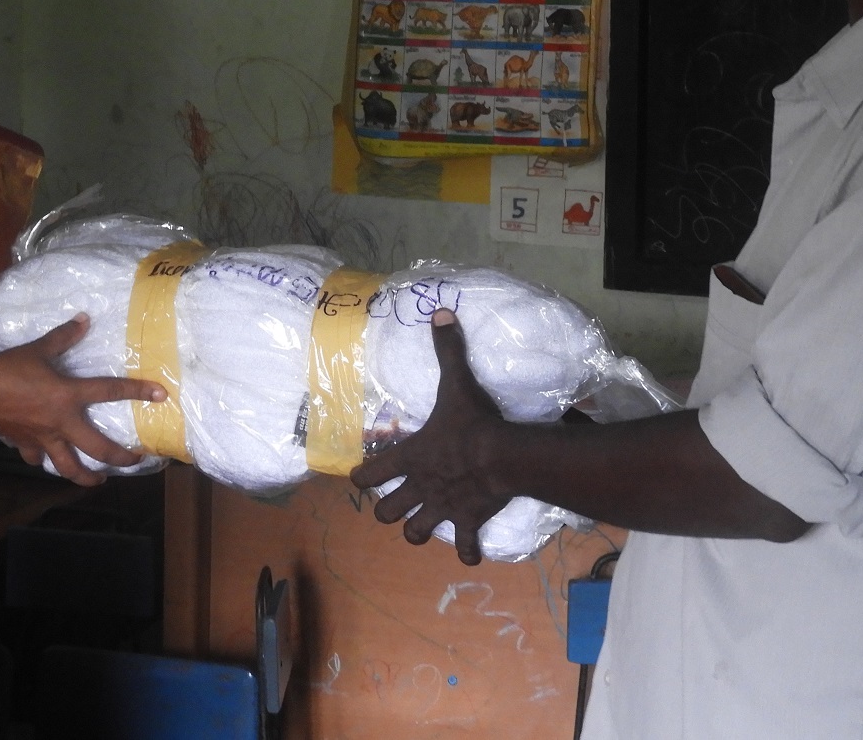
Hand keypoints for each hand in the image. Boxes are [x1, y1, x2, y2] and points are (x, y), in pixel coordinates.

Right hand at [0, 315, 165, 485]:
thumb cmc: (5, 371)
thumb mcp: (36, 349)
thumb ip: (63, 337)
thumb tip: (84, 319)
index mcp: (68, 397)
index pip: (110, 392)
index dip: (138, 391)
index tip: (162, 395)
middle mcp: (62, 423)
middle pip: (98, 448)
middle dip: (121, 458)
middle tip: (137, 461)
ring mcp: (44, 439)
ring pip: (69, 466)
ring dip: (86, 477)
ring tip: (99, 481)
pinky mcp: (25, 445)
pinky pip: (40, 458)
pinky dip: (45, 461)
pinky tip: (48, 459)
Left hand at [351, 309, 513, 564]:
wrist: (502, 455)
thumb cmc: (472, 420)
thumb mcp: (455, 382)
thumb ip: (446, 349)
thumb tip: (439, 311)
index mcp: (409, 456)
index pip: (368, 473)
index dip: (361, 475)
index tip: (360, 476)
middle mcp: (418, 487)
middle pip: (386, 513)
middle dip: (388, 511)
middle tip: (395, 504)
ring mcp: (441, 508)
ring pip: (415, 533)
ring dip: (417, 530)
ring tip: (423, 526)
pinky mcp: (467, 521)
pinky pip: (463, 546)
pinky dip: (466, 551)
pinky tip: (468, 551)